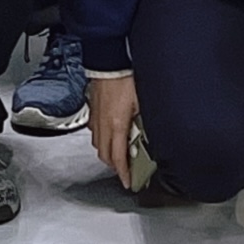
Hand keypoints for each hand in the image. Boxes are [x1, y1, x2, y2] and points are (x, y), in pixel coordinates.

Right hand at [87, 69, 140, 187]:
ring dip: (108, 153)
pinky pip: (94, 132)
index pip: (118, 158)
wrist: (108, 61)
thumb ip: (144, 121)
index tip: (129, 182)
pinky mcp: (93, 110)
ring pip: (98, 145)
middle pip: (105, 156)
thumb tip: (151, 133)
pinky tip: (109, 134)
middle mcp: (103, 125)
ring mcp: (96, 118)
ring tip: (118, 154)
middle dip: (115, 166)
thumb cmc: (124, 77)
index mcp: (117, 125)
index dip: (124, 174)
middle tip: (126, 170)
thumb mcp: (141, 102)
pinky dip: (101, 139)